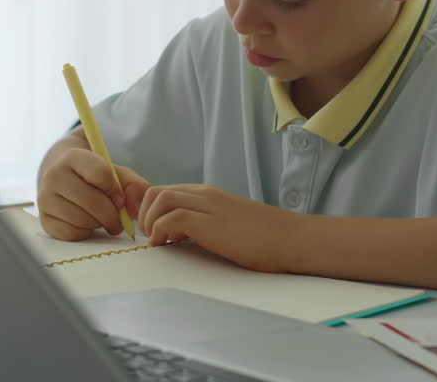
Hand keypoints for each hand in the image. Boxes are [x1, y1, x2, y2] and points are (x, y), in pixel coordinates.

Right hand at [37, 147, 150, 240]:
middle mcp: (54, 174)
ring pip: (81, 219)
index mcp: (73, 156)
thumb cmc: (96, 178)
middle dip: (111, 215)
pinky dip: (84, 233)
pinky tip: (86, 224)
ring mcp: (45, 197)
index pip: (101, 174)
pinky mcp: (44, 219)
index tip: (120, 199)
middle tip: (118, 220)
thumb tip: (134, 210)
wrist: (67, 180)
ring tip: (99, 218)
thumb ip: (135, 187)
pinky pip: (70, 233)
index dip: (116, 191)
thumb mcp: (118, 175)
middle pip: (92, 201)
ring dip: (98, 223)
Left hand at [138, 184, 298, 272]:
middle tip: (150, 237)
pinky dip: (160, 230)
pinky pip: (173, 217)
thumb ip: (205, 224)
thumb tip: (179, 236)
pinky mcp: (213, 223)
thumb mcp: (228, 226)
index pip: (164, 190)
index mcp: (208, 195)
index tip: (149, 230)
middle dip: (143, 214)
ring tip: (157, 242)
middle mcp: (206, 195)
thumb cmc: (265, 239)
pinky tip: (164, 245)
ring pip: (161, 198)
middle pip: (156, 191)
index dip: (148, 210)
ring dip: (150, 221)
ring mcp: (210, 206)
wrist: (293, 240)